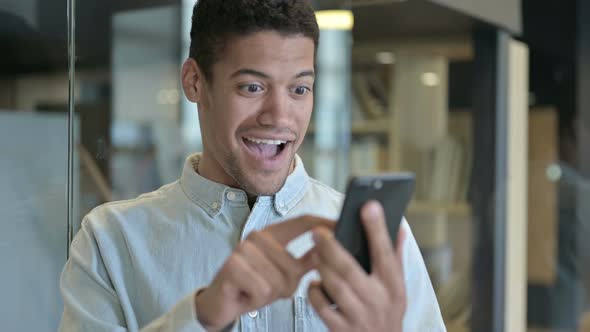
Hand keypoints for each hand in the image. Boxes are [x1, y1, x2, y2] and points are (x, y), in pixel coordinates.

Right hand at [195, 215, 334, 330]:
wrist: (220, 303)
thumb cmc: (254, 285)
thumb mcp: (285, 274)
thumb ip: (306, 260)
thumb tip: (331, 248)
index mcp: (271, 234)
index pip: (302, 222)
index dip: (323, 222)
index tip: (342, 224)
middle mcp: (257, 237)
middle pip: (294, 266)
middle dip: (286, 286)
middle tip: (268, 288)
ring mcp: (243, 250)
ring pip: (279, 280)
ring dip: (271, 293)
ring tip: (256, 290)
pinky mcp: (233, 266)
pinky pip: (263, 289)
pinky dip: (258, 298)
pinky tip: (247, 294)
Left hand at [308, 201, 406, 331]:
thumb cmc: (388, 310)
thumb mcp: (398, 287)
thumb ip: (396, 257)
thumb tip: (399, 227)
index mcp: (393, 284)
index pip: (385, 252)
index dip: (376, 228)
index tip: (368, 206)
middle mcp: (378, 300)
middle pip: (350, 269)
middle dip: (332, 248)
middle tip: (317, 231)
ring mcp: (359, 316)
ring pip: (335, 286)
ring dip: (322, 267)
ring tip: (314, 252)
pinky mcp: (342, 329)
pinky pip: (322, 307)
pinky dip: (315, 292)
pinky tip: (313, 282)